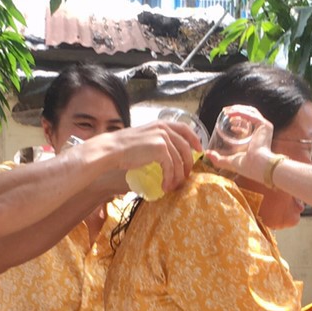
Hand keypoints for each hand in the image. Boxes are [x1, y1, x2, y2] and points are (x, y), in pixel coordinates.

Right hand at [84, 122, 199, 192]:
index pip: (185, 128)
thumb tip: (167, 155)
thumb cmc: (123, 147)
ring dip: (177, 176)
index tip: (199, 150)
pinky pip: (171, 167)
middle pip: (185, 147)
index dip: (194, 139)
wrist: (112, 150)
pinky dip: (169, 179)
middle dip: (188, 163)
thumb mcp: (144, 137)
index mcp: (161, 124)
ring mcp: (163, 138)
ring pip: (179, 160)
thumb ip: (157, 141)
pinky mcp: (160, 150)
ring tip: (173, 186)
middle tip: (186, 175)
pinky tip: (165, 186)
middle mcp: (164, 128)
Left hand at [206, 104, 274, 182]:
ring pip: (250, 111)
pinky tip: (230, 114)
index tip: (227, 118)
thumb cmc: (248, 166)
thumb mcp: (230, 161)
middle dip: (236, 110)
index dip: (237, 118)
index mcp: (256, 138)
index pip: (247, 123)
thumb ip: (219, 159)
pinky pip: (250, 115)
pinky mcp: (265, 126)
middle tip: (225, 111)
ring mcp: (264, 128)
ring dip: (237, 109)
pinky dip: (240, 113)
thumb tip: (207, 154)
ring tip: (226, 111)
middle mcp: (261, 131)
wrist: (257, 166)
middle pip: (249, 114)